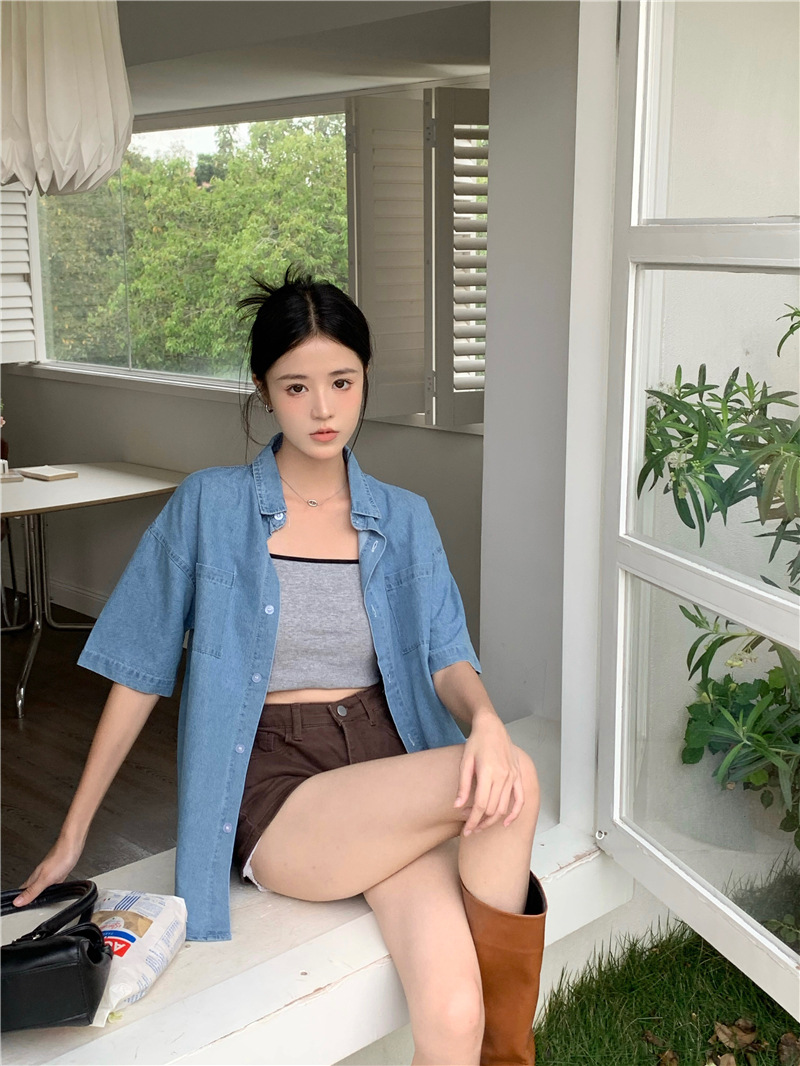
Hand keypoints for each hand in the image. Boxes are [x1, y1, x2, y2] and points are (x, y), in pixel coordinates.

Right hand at [12, 836, 83, 907]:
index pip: (22, 891)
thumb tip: (17, 901)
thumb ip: (32, 891)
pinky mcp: (59, 872)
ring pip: (40, 886)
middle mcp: (40, 875)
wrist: (73, 845)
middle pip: (30, 889)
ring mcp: (49, 873)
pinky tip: (53, 891)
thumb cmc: (60, 857)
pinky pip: (51, 883)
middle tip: (25, 907)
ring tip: (36, 902)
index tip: (16, 907)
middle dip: (27, 898)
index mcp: (34, 878)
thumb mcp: (45, 879)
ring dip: (38, 894)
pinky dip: (50, 889)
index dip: (18, 900)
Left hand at [453, 711, 524, 834]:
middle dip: (480, 822)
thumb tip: (458, 806)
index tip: (466, 830)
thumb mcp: (465, 762)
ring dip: (493, 820)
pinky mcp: (518, 776)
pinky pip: (520, 799)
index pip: (482, 805)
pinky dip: (514, 813)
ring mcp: (513, 776)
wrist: (492, 727)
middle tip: (469, 827)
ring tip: (480, 824)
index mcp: (488, 772)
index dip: (473, 820)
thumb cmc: (476, 742)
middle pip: (493, 809)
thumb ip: (463, 786)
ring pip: (504, 807)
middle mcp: (503, 776)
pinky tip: (505, 823)